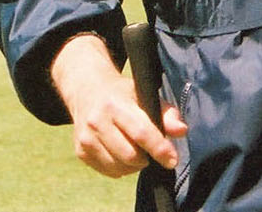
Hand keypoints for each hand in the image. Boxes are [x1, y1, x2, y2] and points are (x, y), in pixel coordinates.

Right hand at [50, 33, 187, 177]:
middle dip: (147, 158)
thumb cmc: (123, 94)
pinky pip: (108, 171)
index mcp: (116, 104)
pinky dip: (121, 169)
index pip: (141, 132)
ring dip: (135, 165)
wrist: (88, 91)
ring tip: (138, 152)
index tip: (173, 160)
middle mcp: (97, 121)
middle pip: (129, 155)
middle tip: (152, 151)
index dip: (159, 148)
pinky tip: (123, 155)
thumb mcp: (145, 94)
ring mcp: (86, 138)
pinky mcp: (80, 151)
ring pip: (118, 167)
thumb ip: (166, 112)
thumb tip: (182, 131)